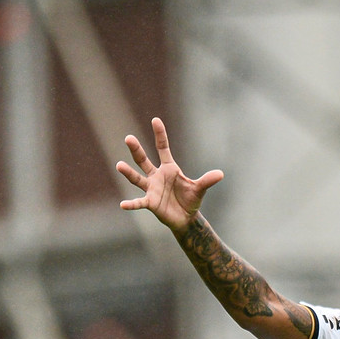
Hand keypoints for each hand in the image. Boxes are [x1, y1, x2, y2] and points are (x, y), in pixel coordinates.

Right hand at [116, 118, 222, 234]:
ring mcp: (152, 189)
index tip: (155, 120)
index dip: (160, 134)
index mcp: (169, 168)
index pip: (162, 148)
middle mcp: (157, 176)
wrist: (186, 218)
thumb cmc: (190, 200)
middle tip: (128, 138)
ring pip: (137, 178)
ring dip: (128, 173)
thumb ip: (207, 181)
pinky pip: (139, 203)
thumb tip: (221, 174)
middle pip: (144, 160)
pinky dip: (132, 204)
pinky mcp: (151, 203)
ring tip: (119, 165)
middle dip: (136, 150)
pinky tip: (123, 205)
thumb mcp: (199, 189)